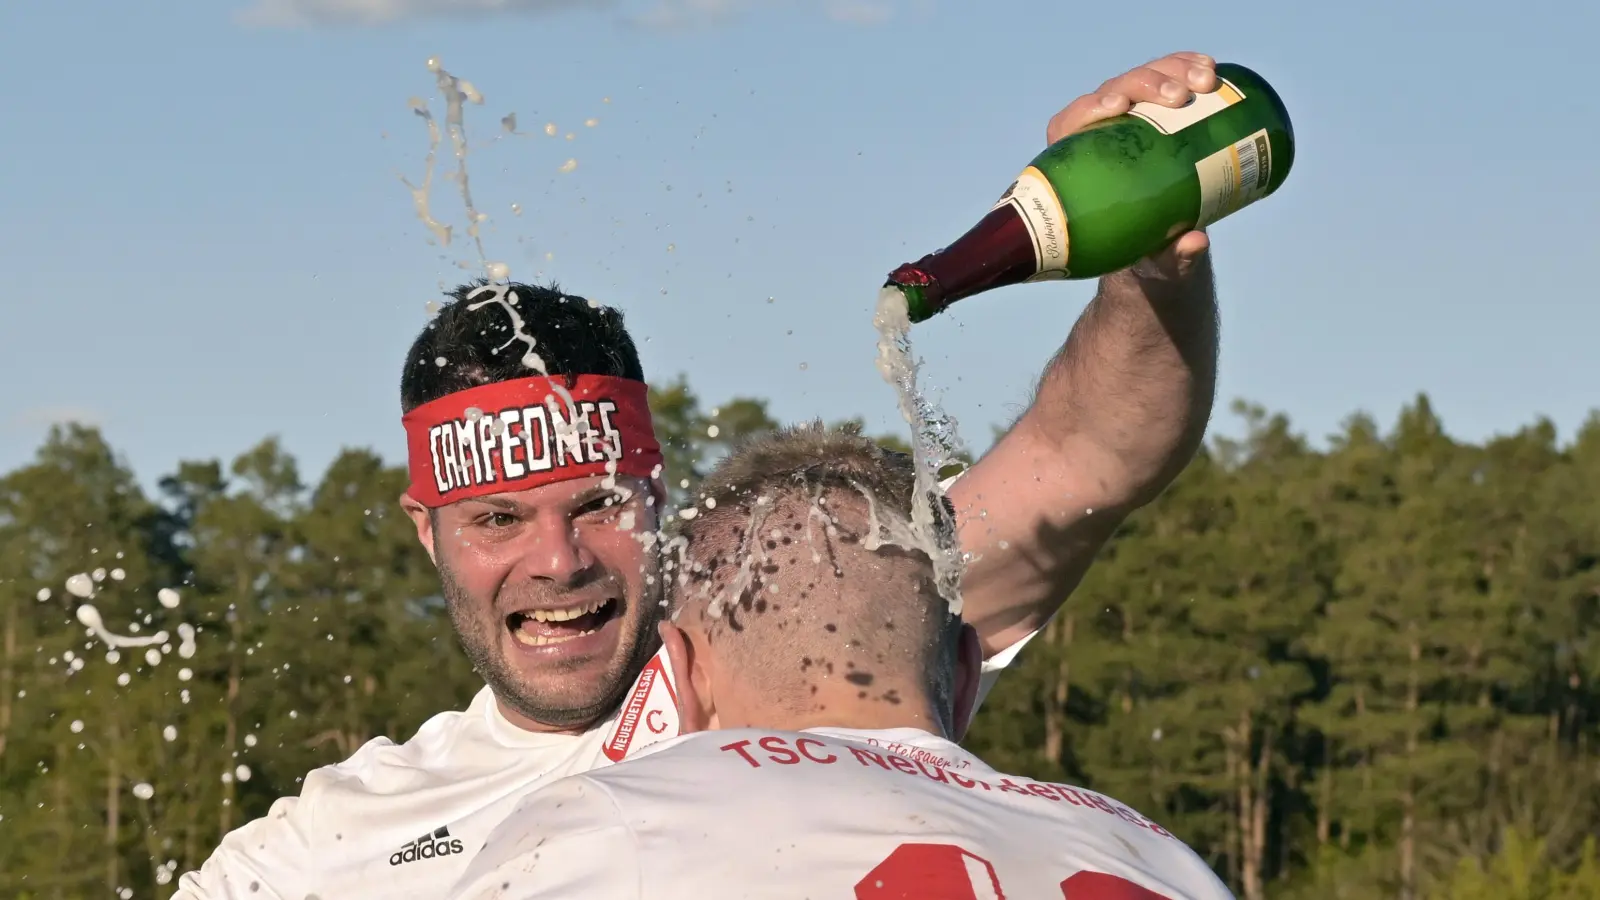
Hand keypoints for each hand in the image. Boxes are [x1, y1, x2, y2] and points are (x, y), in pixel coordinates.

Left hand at [1045, 51, 1217, 280]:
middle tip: (1181, 98)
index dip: (1090, 109)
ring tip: (1207, 81)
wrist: (1161, 240)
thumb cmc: (1142, 249)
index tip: (1118, 108)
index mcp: (1080, 164)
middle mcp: (1100, 132)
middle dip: (1146, 84)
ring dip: (1173, 70)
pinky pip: (1168, 79)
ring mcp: (1130, 116)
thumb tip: (1195, 242)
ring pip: (1143, 79)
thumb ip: (1171, 255)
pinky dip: (1187, 67)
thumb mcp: (1156, 257)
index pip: (1072, 124)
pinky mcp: (1157, 111)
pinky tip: (1209, 68)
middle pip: (1114, 92)